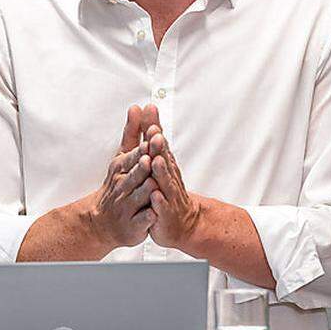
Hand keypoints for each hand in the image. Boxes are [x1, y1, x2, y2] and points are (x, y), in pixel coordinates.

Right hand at [81, 105, 157, 249]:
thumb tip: (137, 107)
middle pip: (135, 175)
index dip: (143, 148)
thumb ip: (133, 132)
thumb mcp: (122, 156)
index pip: (133, 156)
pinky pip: (141, 220)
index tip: (152, 138)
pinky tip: (154, 212)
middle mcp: (122, 186)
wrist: (101, 221)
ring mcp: (127, 206)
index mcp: (121, 168)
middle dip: (142, 166)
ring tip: (152, 181)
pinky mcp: (133, 225)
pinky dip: (147, 216)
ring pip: (138, 196)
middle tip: (150, 157)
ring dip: (145, 189)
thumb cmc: (117, 185)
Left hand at [143, 118, 203, 248]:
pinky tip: (154, 196)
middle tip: (154, 133)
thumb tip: (149, 106)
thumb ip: (153, 134)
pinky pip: (162, 208)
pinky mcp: (165, 214)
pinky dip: (159, 202)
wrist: (182, 223)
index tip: (150, 119)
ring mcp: (169, 196)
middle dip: (159, 148)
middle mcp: (169, 178)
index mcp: (165, 165)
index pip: (160, 146)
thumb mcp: (160, 159)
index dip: (155, 133)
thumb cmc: (167, 189)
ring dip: (161, 172)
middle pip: (164, 161)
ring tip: (155, 160)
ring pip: (165, 183)